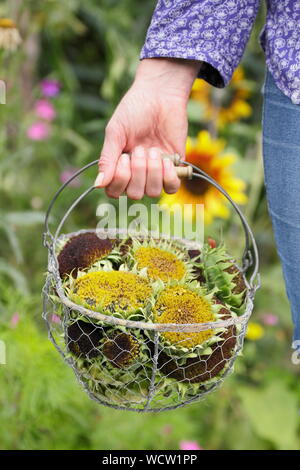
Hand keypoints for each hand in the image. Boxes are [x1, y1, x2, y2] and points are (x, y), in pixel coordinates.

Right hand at [94, 58, 199, 198]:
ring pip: (153, 192)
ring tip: (154, 150)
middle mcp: (137, 173)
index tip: (123, 157)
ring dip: (153, 172)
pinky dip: (169, 177)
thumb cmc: (134, 110)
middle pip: (135, 194)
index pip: (114, 192)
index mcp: (119, 166)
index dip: (120, 180)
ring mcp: (156, 172)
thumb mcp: (115, 133)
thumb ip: (107, 159)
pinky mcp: (174, 168)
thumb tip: (98, 185)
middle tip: (140, 148)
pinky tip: (167, 160)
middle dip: (138, 172)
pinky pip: (171, 188)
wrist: (160, 95)